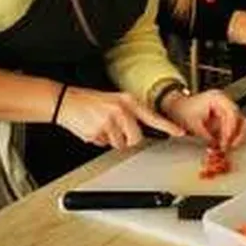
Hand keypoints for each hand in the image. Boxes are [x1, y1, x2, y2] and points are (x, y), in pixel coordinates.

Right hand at [56, 87, 184, 148]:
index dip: (168, 126)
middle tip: (116, 131)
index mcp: (128, 101)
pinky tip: (92, 129)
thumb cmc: (91, 102)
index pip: (152, 117)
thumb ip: (129, 113)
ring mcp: (109, 121)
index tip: (179, 132)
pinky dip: (99, 140)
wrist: (66, 101)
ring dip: (111, 140)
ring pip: (119, 144)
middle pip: (135, 138)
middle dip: (127, 139)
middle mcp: (121, 110)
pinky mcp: (97, 131)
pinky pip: (104, 145)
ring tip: (101, 126)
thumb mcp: (115, 101)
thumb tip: (139, 129)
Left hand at [161, 89, 245, 150]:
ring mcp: (227, 109)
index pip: (231, 114)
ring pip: (241, 123)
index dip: (230, 130)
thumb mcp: (193, 125)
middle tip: (229, 147)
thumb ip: (205, 137)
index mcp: (218, 98)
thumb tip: (216, 148)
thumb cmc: (183, 111)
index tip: (225, 144)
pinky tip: (227, 146)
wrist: (177, 108)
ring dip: (237, 136)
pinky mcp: (226, 117)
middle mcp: (225, 101)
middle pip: (239, 118)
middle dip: (235, 135)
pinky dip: (233, 137)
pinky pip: (235, 127)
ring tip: (229, 148)